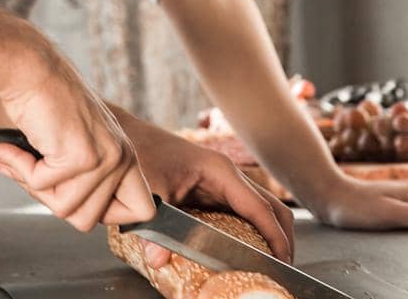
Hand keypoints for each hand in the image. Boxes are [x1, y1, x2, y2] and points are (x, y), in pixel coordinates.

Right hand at [0, 47, 154, 230]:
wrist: (28, 69)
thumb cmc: (43, 101)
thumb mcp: (73, 141)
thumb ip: (77, 178)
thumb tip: (65, 210)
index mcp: (124, 154)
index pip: (141, 210)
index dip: (109, 216)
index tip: (77, 199)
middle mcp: (121, 156)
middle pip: (88, 219)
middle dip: (52, 200)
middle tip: (32, 171)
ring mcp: (104, 157)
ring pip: (65, 209)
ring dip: (32, 185)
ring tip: (20, 156)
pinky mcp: (80, 156)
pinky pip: (42, 186)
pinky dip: (19, 168)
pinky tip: (9, 148)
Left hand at [118, 113, 293, 265]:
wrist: (126, 136)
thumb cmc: (140, 156)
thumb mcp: (148, 192)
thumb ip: (154, 228)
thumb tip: (159, 261)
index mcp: (221, 172)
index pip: (261, 209)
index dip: (275, 238)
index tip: (281, 265)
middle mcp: (228, 176)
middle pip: (271, 209)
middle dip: (281, 239)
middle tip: (280, 271)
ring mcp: (222, 182)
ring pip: (260, 211)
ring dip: (269, 236)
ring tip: (268, 267)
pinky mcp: (213, 191)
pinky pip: (242, 213)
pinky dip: (251, 233)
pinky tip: (244, 254)